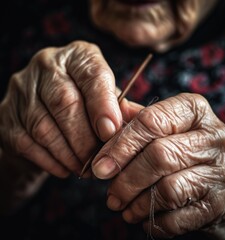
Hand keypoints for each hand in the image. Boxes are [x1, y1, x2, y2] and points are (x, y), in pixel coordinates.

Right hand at [0, 41, 122, 177]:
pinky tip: (66, 168)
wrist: (46, 108)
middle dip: (84, 137)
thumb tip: (137, 123)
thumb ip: (120, 108)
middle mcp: (46, 66)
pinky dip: (50, 160)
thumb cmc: (84, 102)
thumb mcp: (105, 97)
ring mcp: (22, 90)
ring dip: (68, 153)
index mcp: (77, 57)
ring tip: (85, 168)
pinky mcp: (7, 115)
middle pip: (63, 101)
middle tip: (99, 159)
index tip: (110, 132)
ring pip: (43, 125)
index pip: (91, 74)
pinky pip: (27, 142)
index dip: (102, 104)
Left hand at [92, 93, 224, 237]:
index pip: (151, 121)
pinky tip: (143, 217)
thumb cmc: (182, 146)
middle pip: (159, 156)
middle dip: (126, 178)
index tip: (100, 165)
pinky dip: (154, 221)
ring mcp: (220, 171)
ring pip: (168, 189)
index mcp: (193, 110)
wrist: (219, 178)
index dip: (120, 145)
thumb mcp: (165, 125)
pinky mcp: (217, 203)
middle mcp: (212, 137)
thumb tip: (108, 120)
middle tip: (109, 192)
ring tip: (122, 205)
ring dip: (136, 202)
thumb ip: (137, 119)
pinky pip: (178, 217)